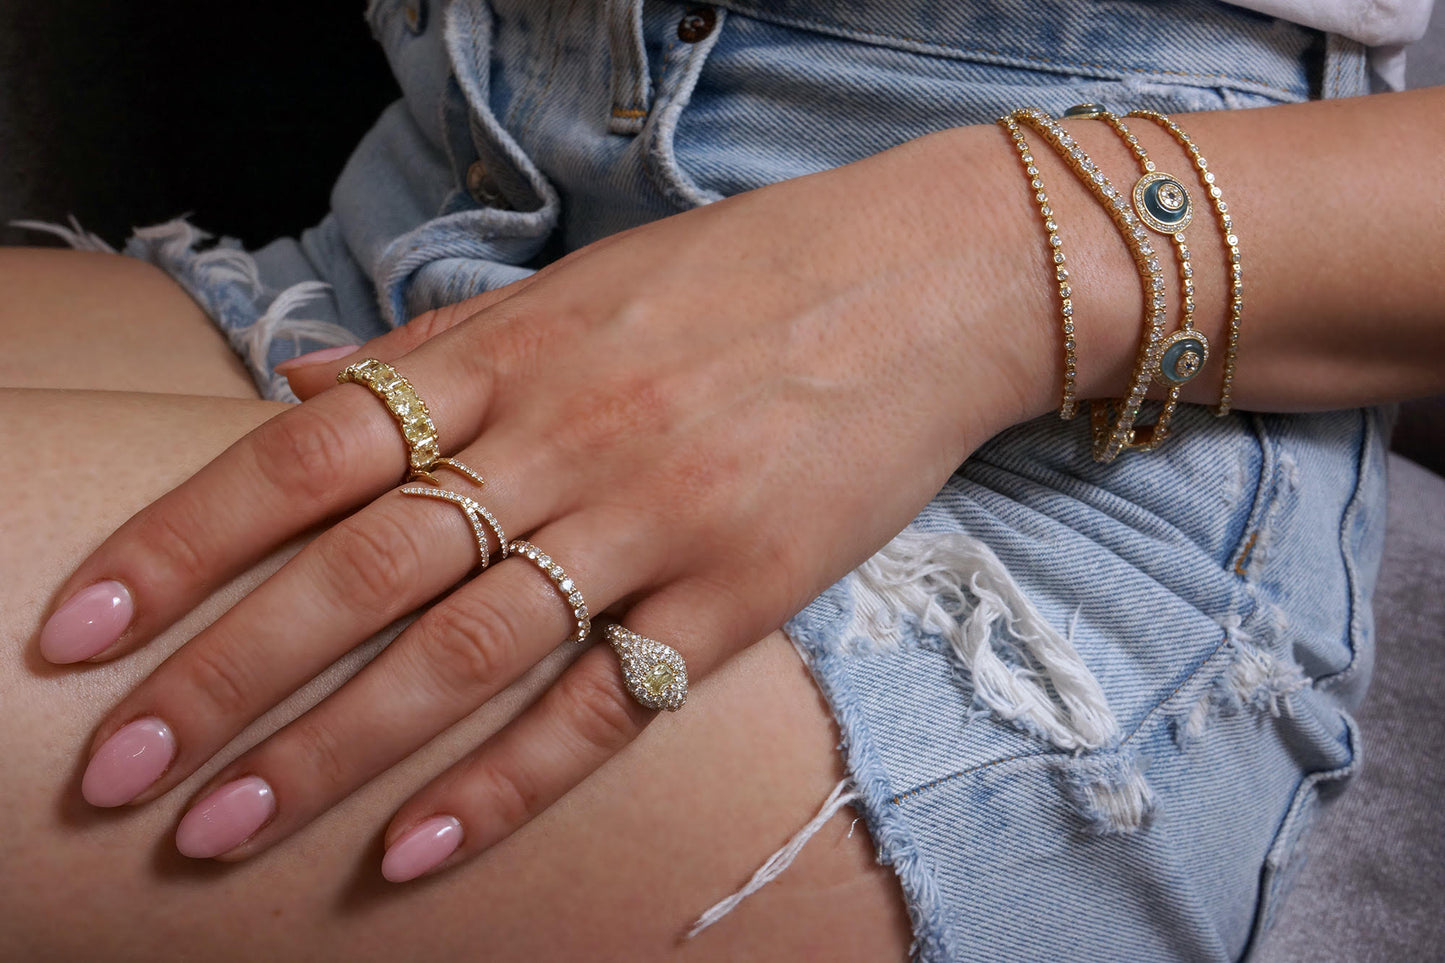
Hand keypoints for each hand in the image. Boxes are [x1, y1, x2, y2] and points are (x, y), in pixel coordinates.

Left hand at [40, 124, 1054, 877]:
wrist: (927, 281)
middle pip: (363, 574)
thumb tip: (309, 394)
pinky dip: (508, 782)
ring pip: (466, 653)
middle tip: (119, 774)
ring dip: (336, 751)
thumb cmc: (743, 278)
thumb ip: (444, 354)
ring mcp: (654, 521)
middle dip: (228, 679)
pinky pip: (607, 704)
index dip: (185, 542)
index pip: (307, 452)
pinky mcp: (741, 591)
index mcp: (509, 354)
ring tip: (226, 831)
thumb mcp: (578, 287)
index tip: (84, 627)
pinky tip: (419, 847)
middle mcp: (565, 440)